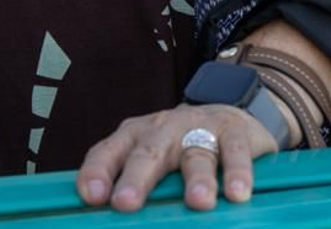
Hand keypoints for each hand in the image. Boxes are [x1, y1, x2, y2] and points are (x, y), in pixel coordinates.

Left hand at [76, 103, 276, 211]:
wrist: (226, 114)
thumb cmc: (178, 146)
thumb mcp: (151, 160)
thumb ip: (131, 182)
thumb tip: (108, 216)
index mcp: (135, 136)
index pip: (109, 151)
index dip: (98, 172)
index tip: (92, 196)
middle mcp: (164, 129)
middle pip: (148, 153)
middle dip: (136, 178)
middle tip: (126, 203)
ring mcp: (199, 127)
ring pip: (195, 153)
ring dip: (196, 179)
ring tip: (198, 202)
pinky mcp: (234, 130)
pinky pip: (235, 151)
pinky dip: (237, 172)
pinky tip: (237, 193)